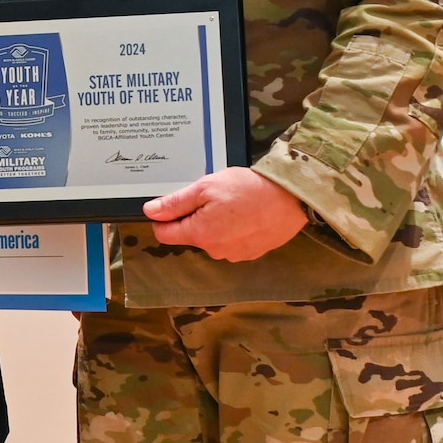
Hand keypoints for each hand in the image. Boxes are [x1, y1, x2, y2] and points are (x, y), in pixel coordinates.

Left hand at [143, 167, 306, 263]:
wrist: (290, 198)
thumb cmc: (250, 189)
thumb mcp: (206, 187)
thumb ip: (176, 202)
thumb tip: (151, 212)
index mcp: (200, 234)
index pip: (165, 234)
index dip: (165, 217)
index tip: (176, 203)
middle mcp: (215, 250)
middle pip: (190, 235)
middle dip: (195, 217)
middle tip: (213, 197)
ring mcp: (234, 255)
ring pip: (212, 238)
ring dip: (216, 223)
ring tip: (233, 204)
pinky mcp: (250, 253)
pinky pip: (232, 242)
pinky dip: (234, 229)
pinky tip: (245, 214)